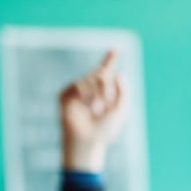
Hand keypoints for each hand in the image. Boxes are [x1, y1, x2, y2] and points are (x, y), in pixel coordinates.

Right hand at [59, 51, 127, 173]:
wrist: (88, 141)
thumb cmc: (105, 130)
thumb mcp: (120, 111)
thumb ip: (123, 92)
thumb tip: (119, 73)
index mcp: (104, 92)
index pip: (107, 71)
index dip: (110, 59)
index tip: (115, 49)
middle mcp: (91, 88)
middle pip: (101, 73)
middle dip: (107, 86)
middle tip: (108, 102)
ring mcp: (77, 90)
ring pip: (90, 78)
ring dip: (98, 93)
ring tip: (98, 110)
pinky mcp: (66, 94)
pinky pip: (78, 84)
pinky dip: (87, 95)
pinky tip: (88, 107)